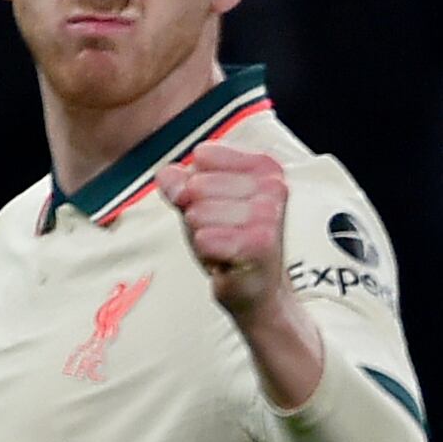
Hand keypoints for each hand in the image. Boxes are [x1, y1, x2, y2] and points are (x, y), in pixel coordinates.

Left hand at [156, 142, 292, 319]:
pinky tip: (227, 257)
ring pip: (197, 212)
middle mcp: (273, 187)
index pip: (204, 155)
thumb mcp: (201, 202)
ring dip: (203, 234)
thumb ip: (178, 181)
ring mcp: (268, 215)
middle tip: (222, 229)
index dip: (196, 183)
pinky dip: (207, 253)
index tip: (218, 203)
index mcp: (265, 167)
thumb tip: (170, 177)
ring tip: (225, 244)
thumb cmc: (233, 241)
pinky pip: (204, 239)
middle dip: (198, 212)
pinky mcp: (259, 244)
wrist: (256, 286)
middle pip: (197, 185)